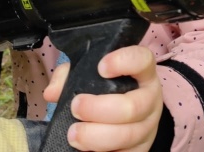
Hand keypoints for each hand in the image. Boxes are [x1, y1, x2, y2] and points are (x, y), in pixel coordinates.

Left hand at [44, 47, 162, 151]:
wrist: (131, 113)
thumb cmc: (108, 88)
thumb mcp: (91, 73)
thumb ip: (70, 75)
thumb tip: (52, 93)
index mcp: (143, 73)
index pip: (142, 60)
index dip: (124, 62)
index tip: (101, 67)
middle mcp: (151, 99)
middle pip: (132, 106)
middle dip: (99, 109)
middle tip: (75, 106)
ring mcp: (148, 127)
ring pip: (128, 135)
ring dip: (97, 137)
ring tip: (74, 134)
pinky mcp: (142, 150)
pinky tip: (86, 149)